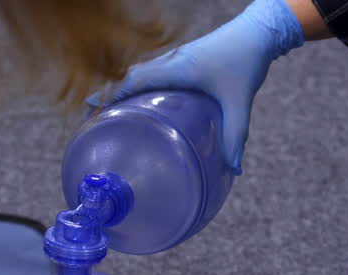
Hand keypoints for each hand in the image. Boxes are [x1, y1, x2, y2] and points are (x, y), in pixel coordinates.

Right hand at [91, 0, 303, 173]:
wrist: (257, 32)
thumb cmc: (246, 61)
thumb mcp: (239, 101)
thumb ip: (235, 135)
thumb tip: (234, 169)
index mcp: (175, 69)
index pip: (132, 81)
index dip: (109, 96)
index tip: (90, 111)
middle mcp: (170, 61)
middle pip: (129, 78)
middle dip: (108, 95)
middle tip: (92, 116)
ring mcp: (176, 59)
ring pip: (140, 73)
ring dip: (122, 89)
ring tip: (109, 110)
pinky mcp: (184, 59)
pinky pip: (153, 72)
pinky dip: (139, 84)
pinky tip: (142, 100)